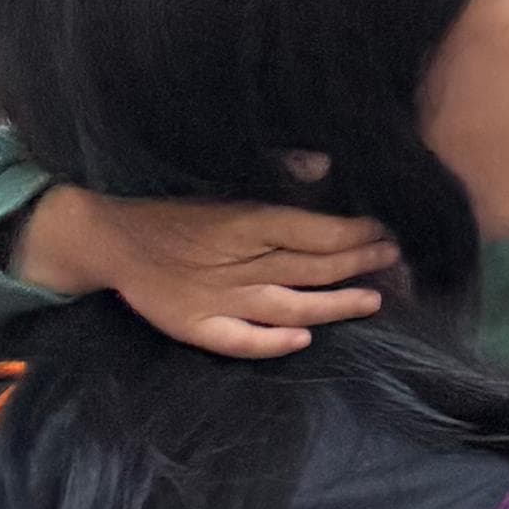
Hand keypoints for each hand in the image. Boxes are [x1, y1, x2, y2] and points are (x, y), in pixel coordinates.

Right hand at [16, 187, 398, 356]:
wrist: (111, 238)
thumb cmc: (176, 207)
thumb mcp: (223, 177)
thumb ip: (276, 170)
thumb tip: (323, 165)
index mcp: (248, 220)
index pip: (317, 232)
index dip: (357, 234)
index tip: (388, 231)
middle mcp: (240, 262)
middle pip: (311, 268)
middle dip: (359, 265)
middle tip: (396, 260)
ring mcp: (218, 299)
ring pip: (288, 307)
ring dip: (333, 305)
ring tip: (373, 301)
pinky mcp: (194, 327)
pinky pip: (238, 340)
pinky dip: (271, 343)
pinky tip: (304, 340)